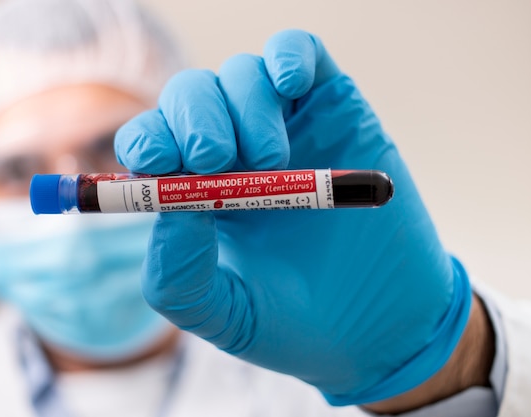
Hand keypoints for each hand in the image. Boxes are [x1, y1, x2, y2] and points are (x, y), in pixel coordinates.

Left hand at [115, 29, 471, 404]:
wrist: (383, 328)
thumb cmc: (296, 325)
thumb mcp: (223, 315)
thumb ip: (178, 274)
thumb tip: (166, 203)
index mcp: (199, 194)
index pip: (154, 143)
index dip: (147, 140)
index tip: (158, 163)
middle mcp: (236, 153)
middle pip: (191, 97)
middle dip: (194, 118)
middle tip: (215, 160)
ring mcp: (286, 126)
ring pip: (242, 73)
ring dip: (243, 105)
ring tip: (271, 160)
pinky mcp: (334, 108)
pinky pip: (301, 51)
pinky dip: (286, 56)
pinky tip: (287, 84)